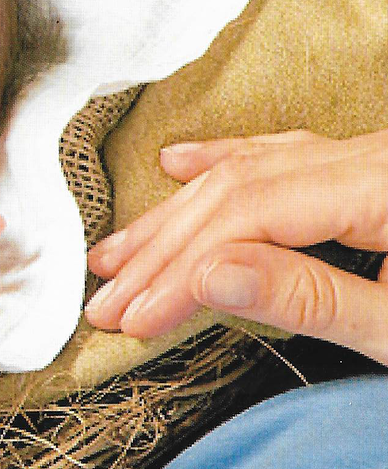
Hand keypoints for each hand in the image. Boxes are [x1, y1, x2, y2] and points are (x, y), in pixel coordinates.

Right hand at [84, 130, 387, 364]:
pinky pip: (280, 154)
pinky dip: (224, 162)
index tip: (138, 314)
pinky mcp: (362, 170)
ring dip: (176, 215)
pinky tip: (177, 165)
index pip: (252, 214)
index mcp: (382, 187)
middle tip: (108, 300)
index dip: (183, 266)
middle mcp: (368, 158)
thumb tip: (209, 276)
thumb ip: (311, 297)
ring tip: (117, 254)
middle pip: (239, 189)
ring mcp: (364, 158)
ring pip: (248, 170)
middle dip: (164, 249)